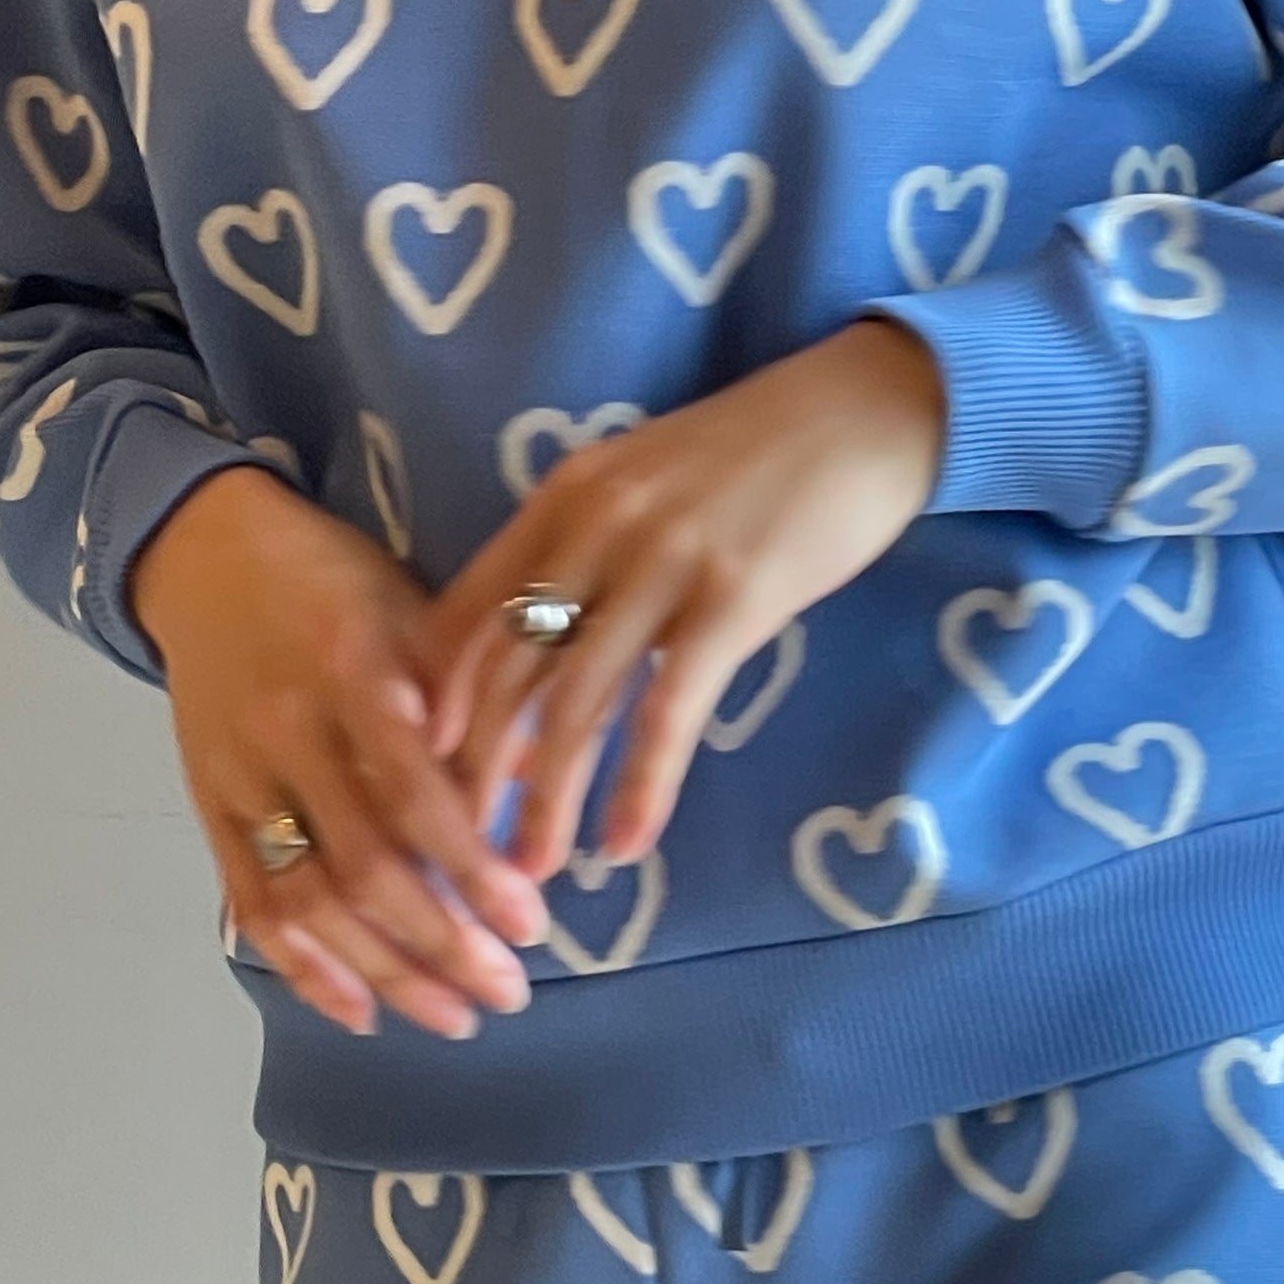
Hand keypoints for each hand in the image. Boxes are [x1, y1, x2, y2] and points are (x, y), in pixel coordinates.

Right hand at [130, 464, 549, 1038]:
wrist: (208, 555)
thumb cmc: (338, 582)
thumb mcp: (417, 610)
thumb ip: (477, 693)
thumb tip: (554, 779)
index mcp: (354, 671)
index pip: (416, 794)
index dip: (474, 868)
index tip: (533, 920)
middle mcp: (290, 732)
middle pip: (367, 866)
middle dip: (444, 942)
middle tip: (511, 991)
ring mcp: (242, 777)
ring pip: (313, 901)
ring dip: (388, 972)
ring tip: (458, 1017)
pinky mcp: (210, 807)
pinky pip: (254, 904)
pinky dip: (307, 966)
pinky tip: (363, 1012)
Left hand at [418, 320, 946, 877]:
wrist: (863, 411)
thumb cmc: (757, 454)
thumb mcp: (645, 482)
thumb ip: (586, 549)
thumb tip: (546, 649)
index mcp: (564, 498)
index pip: (468, 613)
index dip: (435, 704)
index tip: (420, 775)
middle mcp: (596, 527)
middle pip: (508, 670)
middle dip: (475, 771)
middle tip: (458, 848)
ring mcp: (663, 562)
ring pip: (577, 703)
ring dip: (547, 800)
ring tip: (530, 872)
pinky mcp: (732, 599)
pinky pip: (669, 711)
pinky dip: (640, 787)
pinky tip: (623, 845)